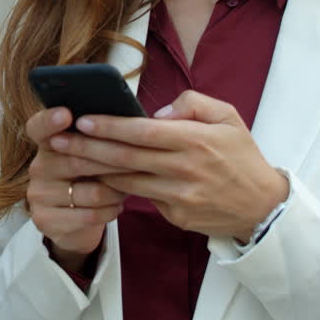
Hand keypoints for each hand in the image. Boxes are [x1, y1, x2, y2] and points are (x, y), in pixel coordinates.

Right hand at [25, 107, 130, 269]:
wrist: (74, 224)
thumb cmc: (89, 179)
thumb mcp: (89, 157)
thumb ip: (97, 140)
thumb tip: (127, 123)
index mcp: (47, 143)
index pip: (38, 126)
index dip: (50, 120)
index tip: (66, 114)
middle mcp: (38, 167)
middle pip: (77, 160)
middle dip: (112, 162)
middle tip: (139, 160)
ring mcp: (39, 194)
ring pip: (91, 191)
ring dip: (116, 191)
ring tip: (129, 188)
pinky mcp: (44, 220)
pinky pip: (90, 214)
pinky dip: (110, 210)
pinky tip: (117, 206)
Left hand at [49, 90, 287, 241]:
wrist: (262, 207)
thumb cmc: (241, 156)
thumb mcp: (228, 117)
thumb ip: (192, 104)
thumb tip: (158, 112)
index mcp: (195, 141)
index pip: (143, 132)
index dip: (110, 126)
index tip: (83, 119)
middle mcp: (184, 169)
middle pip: (126, 158)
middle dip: (87, 148)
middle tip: (57, 140)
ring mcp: (179, 196)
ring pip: (126, 181)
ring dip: (94, 170)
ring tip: (67, 158)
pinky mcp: (176, 215)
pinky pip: (140, 197)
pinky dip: (116, 187)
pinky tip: (95, 177)